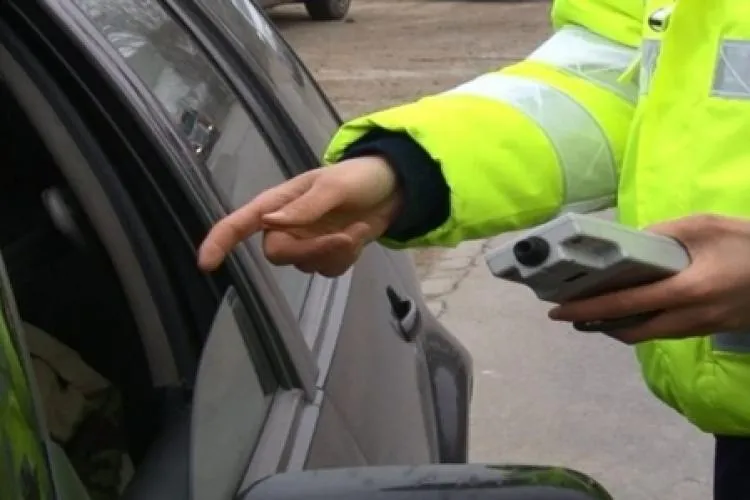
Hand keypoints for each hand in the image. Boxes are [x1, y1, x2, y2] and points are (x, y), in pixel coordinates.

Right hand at [197, 156, 401, 276]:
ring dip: (338, 252)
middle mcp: (286, 224)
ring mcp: (306, 241)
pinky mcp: (325, 254)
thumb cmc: (359, 176)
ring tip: (358, 227)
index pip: (241, 223)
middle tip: (345, 237)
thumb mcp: (334, 185)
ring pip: (308, 265)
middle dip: (314, 250)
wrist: (393, 188)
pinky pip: (328, 270)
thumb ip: (304, 207)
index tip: (205, 263)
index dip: (220, 241)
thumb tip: (268, 222)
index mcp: (279, 202)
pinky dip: (347, 258)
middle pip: (279, 254)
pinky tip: (358, 236)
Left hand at [548, 214, 749, 343]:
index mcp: (686, 290)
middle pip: (630, 330)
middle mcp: (689, 317)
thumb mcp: (705, 226)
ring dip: (616, 326)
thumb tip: (629, 242)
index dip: (588, 309)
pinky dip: (639, 324)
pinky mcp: (708, 329)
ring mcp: (700, 327)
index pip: (625, 304)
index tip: (559, 311)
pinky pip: (664, 332)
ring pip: (647, 335)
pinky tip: (629, 309)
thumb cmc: (749, 245)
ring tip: (591, 311)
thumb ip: (663, 234)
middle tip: (568, 313)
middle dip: (595, 324)